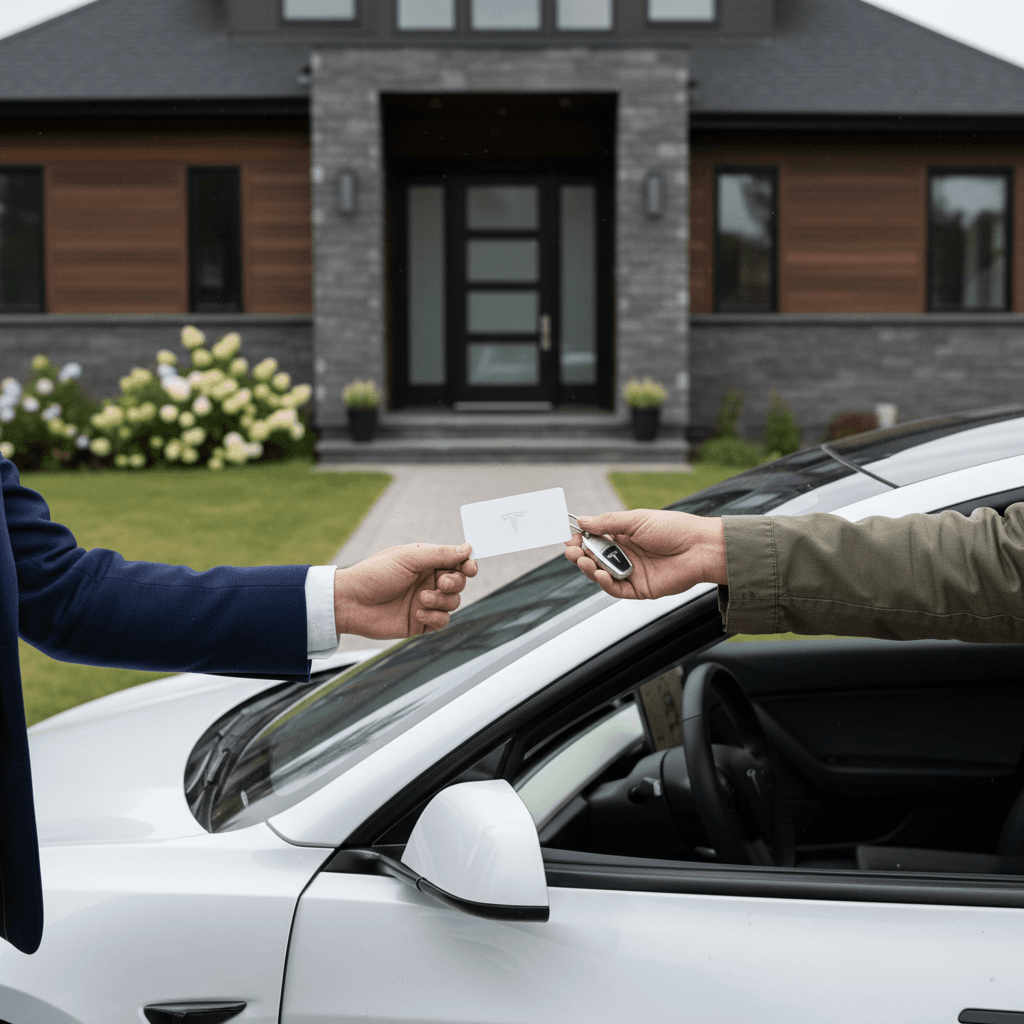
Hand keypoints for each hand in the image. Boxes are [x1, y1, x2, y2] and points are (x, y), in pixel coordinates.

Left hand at [334, 543, 477, 638]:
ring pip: (454, 602)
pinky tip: (417, 613)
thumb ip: (440, 554)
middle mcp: (428, 581)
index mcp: (426, 562)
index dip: (467, 565)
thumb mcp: (408, 558)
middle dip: (456, 582)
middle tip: (442, 583)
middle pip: (459, 582)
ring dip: (442, 600)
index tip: (470, 568)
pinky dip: (435, 617)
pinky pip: (443, 621)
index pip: (456, 562)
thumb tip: (468, 548)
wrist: (351, 603)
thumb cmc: (375, 574)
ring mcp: (426, 602)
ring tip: (421, 599)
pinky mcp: (421, 622)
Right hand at [565, 509, 725, 598]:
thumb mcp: (636, 520)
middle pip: (595, 558)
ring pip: (602, 574)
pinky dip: (605, 583)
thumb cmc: (673, 529)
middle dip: (580, 554)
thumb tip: (582, 520)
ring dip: (589, 568)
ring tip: (583, 560)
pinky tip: (601, 574)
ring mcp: (632, 572)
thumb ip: (608, 523)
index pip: (595, 538)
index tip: (569, 538)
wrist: (700, 548)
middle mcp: (626, 554)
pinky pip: (616, 589)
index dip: (581, 539)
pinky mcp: (640, 589)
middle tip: (571, 551)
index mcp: (625, 535)